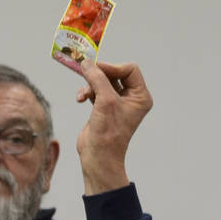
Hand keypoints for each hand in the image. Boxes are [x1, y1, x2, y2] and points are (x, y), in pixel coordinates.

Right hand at [67, 59, 151, 194]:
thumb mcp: (105, 101)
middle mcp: (131, 98)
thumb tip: (87, 63)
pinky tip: (80, 99)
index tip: (97, 69)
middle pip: (115, 73)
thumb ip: (97, 79)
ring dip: (90, 84)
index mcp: (140, 97)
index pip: (130, 69)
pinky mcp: (103, 107)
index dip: (113, 67)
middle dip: (99, 74)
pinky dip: (86, 92)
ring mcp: (117, 103)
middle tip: (84, 71)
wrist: (98, 156)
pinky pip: (95, 90)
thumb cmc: (108, 133)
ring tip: (83, 94)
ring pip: (103, 81)